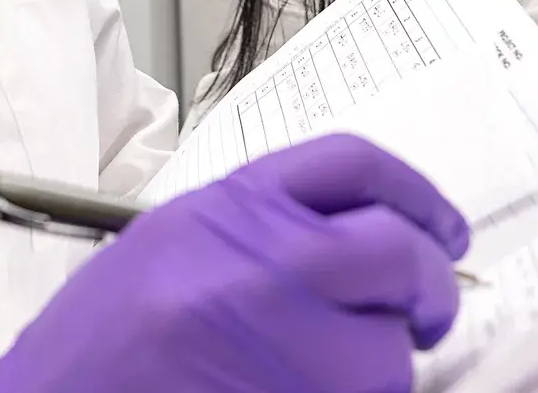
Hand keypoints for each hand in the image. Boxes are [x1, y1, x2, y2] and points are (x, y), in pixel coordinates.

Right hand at [0, 133, 470, 392]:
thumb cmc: (96, 352)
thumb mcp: (168, 252)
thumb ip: (262, 232)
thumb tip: (368, 245)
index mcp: (225, 212)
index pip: (352, 166)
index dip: (415, 195)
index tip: (441, 226)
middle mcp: (257, 267)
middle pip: (395, 253)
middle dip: (428, 287)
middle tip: (426, 309)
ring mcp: (279, 350)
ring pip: (387, 355)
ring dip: (376, 370)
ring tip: (317, 377)